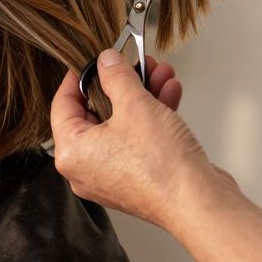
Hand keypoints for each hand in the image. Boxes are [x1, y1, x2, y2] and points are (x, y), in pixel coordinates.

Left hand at [51, 48, 231, 229]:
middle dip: (121, 83)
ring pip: (121, 124)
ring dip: (141, 95)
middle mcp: (86, 169)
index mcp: (71, 153)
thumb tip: (107, 62)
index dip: (77, 76)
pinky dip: (151, 117)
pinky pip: (137, 140)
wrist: (199, 202)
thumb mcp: (135, 105)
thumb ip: (116, 76)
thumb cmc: (161, 167)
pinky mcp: (137, 178)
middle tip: (134, 64)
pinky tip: (169, 93)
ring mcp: (112, 176)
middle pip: (95, 113)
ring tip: (159, 73)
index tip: (91, 60)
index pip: (62, 104)